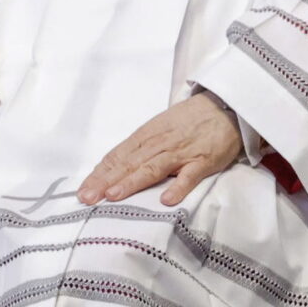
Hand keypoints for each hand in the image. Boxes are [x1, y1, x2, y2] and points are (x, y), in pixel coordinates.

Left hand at [78, 94, 243, 205]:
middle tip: (88, 198)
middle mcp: (159, 144)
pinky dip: (178, 187)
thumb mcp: (159, 128)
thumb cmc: (189, 120)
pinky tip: (167, 200)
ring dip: (132, 182)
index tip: (83, 191)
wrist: (224, 107)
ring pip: (153, 168)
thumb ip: (139, 148)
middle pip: (129, 164)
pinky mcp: (203, 161)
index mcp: (146, 137)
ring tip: (114, 196)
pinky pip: (190, 176)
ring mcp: (181, 153)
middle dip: (106, 181)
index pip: (117, 157)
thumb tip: (114, 168)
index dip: (99, 174)